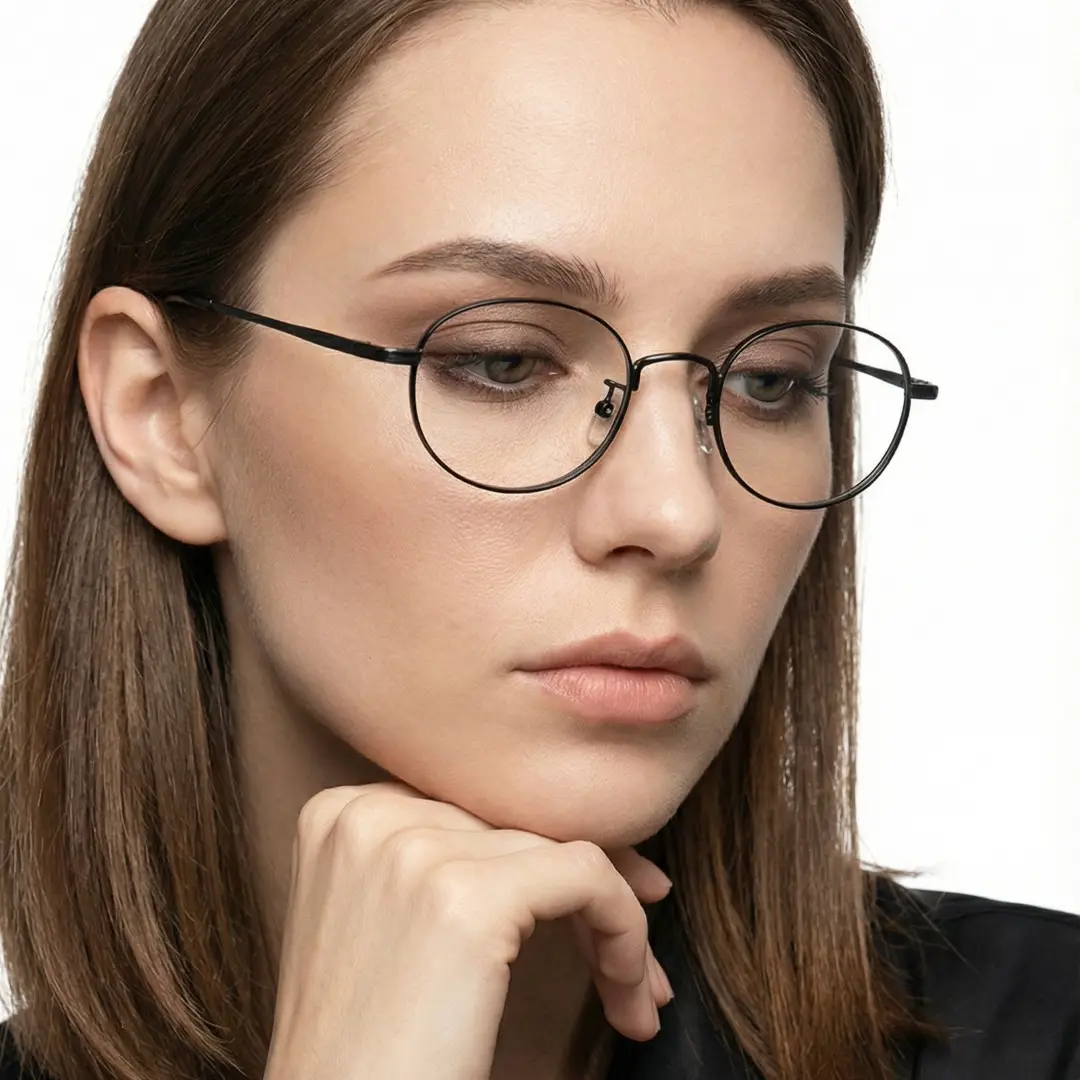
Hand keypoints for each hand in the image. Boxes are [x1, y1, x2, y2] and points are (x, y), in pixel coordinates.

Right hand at [262, 780, 674, 1079]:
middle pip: (519, 824)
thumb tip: (548, 840)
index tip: (590, 908)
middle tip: (626, 959)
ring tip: (632, 993)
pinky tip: (627, 995)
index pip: (476, 807)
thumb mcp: (380, 927)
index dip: (540, 856)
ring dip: (613, 924)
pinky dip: (625, 929)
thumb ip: (435, 864)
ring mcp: (414, 849)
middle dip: (584, 891)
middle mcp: (370, 814)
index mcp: (343, 813)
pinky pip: (590, 877)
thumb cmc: (365, 1050)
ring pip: (563, 849)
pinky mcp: (468, 896)